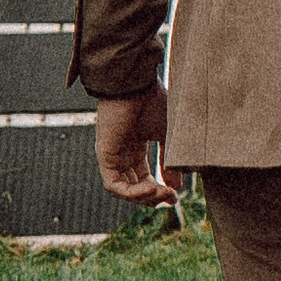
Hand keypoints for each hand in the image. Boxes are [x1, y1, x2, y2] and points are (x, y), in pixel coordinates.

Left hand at [93, 88, 183, 209]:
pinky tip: (151, 188)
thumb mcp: (167, 134)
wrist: (136, 82)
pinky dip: (131, 193)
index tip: (176, 195)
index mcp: (135, 148)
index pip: (144, 179)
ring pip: (123, 190)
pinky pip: (113, 185)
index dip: (160, 191)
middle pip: (134, 188)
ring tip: (161, 193)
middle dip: (153, 197)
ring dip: (143, 198)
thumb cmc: (153, 100)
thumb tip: (175, 187)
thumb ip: (169, 160)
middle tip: (171, 197)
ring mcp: (112, 155)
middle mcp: (122, 154)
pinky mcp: (105, 154)